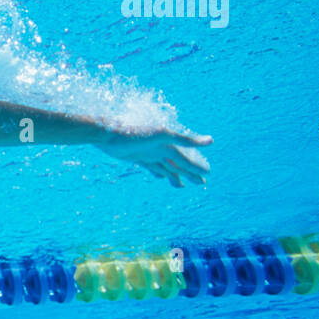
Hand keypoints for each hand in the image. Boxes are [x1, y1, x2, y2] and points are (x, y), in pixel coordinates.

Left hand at [97, 126, 211, 186]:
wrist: (106, 133)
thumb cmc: (134, 132)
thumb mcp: (162, 134)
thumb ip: (186, 139)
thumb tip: (211, 140)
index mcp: (168, 144)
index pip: (186, 159)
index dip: (196, 167)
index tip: (207, 174)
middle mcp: (160, 149)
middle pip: (178, 164)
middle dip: (190, 173)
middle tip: (202, 183)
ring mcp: (148, 153)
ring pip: (165, 167)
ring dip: (175, 175)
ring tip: (182, 186)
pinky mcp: (136, 157)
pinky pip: (151, 167)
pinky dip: (158, 172)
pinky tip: (161, 177)